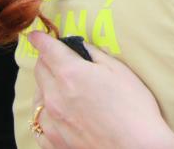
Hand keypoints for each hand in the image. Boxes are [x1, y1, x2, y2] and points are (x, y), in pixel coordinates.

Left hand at [30, 31, 173, 148]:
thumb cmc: (134, 109)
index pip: (46, 49)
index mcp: (71, 74)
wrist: (138, 148)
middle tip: (61, 62)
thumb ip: (94, 55)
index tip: (36, 36)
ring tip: (64, 91)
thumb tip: (78, 47)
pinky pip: (39, 123)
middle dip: (47, 61)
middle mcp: (55, 96)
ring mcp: (52, 122)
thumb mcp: (119, 71)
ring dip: (46, 88)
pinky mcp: (53, 142)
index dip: (40, 39)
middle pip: (39, 70)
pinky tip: (58, 114)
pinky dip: (45, 114)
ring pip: (37, 96)